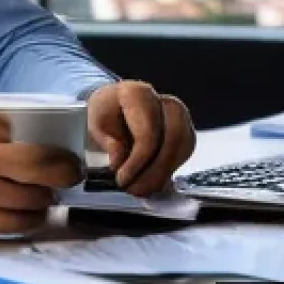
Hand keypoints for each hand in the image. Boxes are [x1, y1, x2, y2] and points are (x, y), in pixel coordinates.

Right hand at [0, 100, 82, 237]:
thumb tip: (23, 123)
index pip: (25, 130)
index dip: (49, 141)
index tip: (61, 148)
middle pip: (36, 165)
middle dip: (62, 170)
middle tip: (71, 172)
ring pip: (29, 198)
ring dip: (46, 197)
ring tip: (47, 194)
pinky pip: (11, 224)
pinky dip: (29, 219)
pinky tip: (31, 213)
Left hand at [86, 81, 195, 195]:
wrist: (119, 106)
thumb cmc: (107, 113)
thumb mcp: (96, 124)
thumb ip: (107, 141)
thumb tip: (118, 161)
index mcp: (139, 93)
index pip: (147, 133)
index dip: (137, 161)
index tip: (122, 179)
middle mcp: (166, 101)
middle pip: (172, 140)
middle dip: (154, 171)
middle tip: (134, 190)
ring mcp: (181, 117)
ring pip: (182, 149)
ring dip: (162, 175)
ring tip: (141, 190)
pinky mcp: (187, 132)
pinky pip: (184, 155)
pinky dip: (168, 171)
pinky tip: (151, 182)